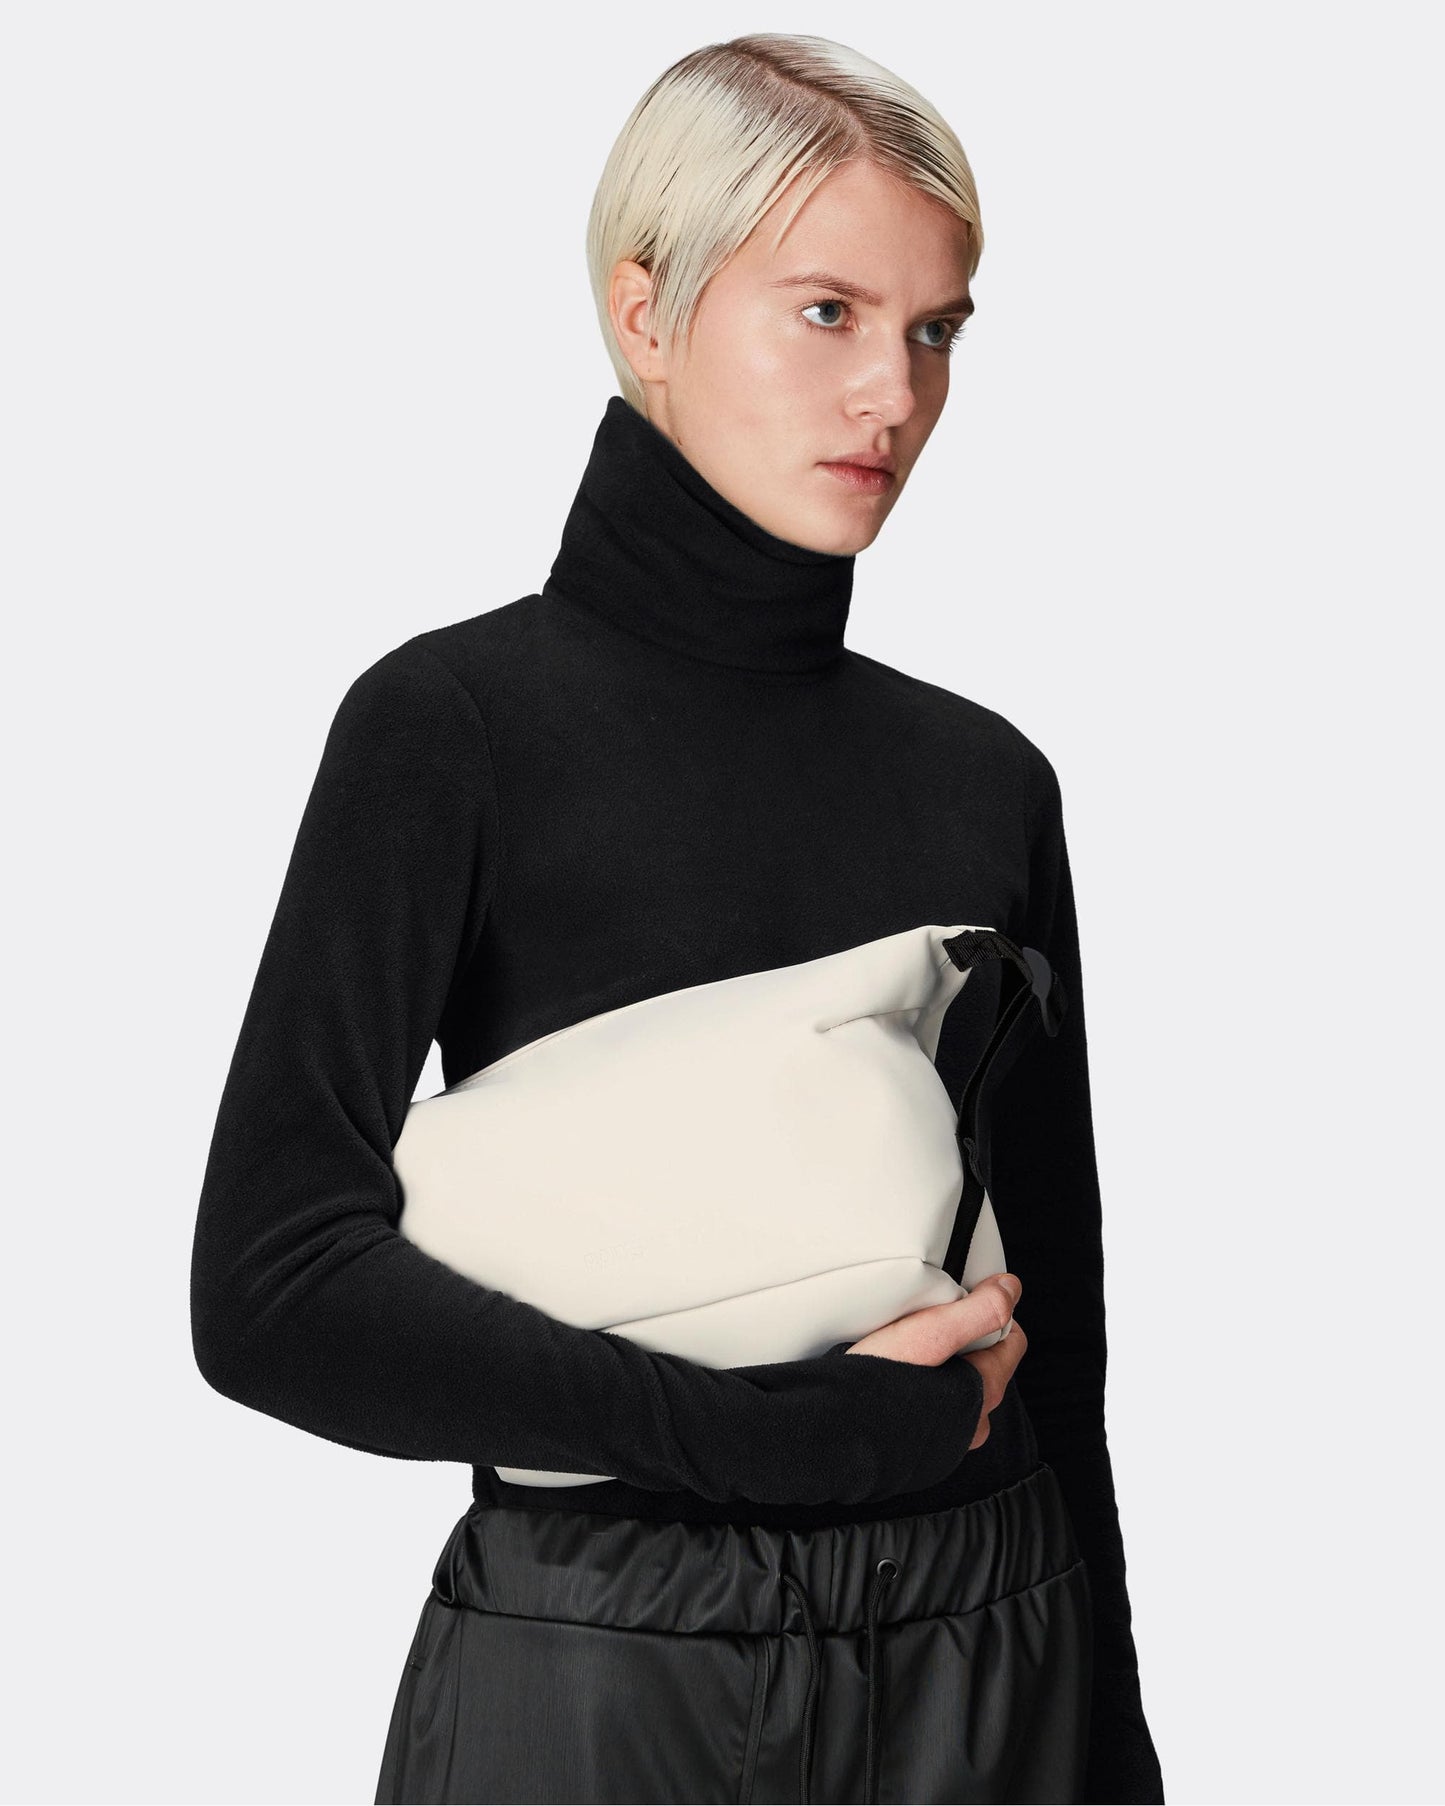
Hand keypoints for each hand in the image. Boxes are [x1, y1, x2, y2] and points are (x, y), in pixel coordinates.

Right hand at [837, 1272, 1027, 1449]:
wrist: (836, 1432)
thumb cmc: (880, 1382)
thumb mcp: (932, 1332)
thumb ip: (979, 1310)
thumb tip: (1010, 1289)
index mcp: (986, 1390)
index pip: (1013, 1339)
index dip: (989, 1313)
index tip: (960, 1304)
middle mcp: (975, 1424)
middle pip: (985, 1365)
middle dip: (961, 1344)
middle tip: (923, 1330)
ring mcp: (951, 1442)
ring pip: (958, 1391)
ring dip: (939, 1371)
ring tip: (904, 1357)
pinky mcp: (925, 1453)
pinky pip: (935, 1414)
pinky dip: (922, 1397)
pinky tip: (895, 1386)